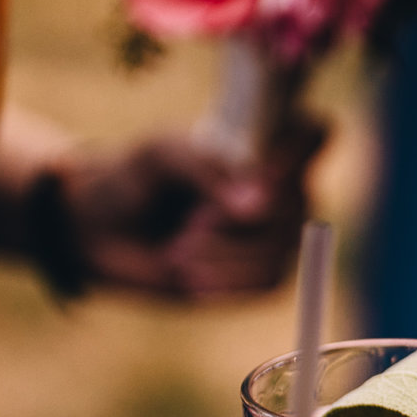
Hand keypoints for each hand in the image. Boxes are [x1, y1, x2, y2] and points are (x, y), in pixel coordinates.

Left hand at [50, 112, 325, 299]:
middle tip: (189, 222)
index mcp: (262, 140)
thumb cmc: (134, 178)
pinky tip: (190, 276)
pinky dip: (226, 282)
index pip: (314, 133)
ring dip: (223, 255)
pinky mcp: (260, 273)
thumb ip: (206, 169)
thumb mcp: (161, 157)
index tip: (258, 170)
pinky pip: (268, 283)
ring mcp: (274, 232)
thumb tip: (256, 207)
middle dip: (232, 220)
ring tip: (178, 251)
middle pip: (296, 203)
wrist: (102, 233)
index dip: (297, 153)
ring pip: (281, 249)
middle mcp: (280, 186)